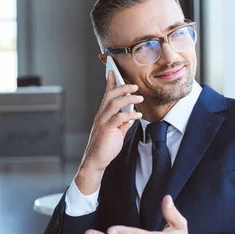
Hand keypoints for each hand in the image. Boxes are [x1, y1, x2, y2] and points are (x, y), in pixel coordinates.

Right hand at [75, 71, 143, 194]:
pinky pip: (119, 118)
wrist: (95, 161)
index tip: (113, 72)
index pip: (106, 95)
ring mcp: (103, 122)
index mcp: (102, 115)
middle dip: (122, 87)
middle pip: (110, 95)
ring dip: (128, 98)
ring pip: (114, 104)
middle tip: (134, 85)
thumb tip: (131, 117)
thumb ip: (122, 124)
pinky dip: (129, 114)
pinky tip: (137, 115)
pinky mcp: (107, 130)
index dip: (110, 83)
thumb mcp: (116, 133)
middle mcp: (101, 116)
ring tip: (139, 97)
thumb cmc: (105, 148)